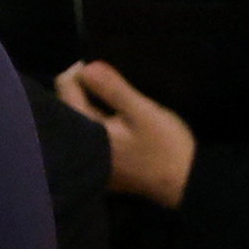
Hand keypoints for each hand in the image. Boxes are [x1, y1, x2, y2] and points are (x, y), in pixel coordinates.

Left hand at [57, 58, 197, 206]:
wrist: (183, 182)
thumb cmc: (163, 145)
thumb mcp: (142, 111)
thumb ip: (113, 89)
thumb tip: (87, 66)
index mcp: (83, 130)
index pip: (65, 88)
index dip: (80, 72)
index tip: (101, 69)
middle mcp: (76, 146)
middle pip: (65, 104)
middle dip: (80, 88)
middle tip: (105, 79)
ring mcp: (86, 157)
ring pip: (76, 119)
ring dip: (87, 103)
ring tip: (107, 94)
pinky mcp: (98, 164)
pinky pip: (86, 134)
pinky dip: (93, 120)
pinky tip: (111, 116)